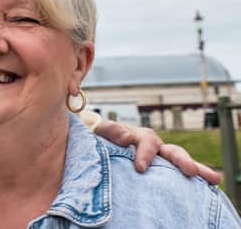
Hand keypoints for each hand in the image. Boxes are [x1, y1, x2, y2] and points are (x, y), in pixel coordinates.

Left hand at [94, 120, 221, 184]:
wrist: (106, 143)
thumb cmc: (106, 138)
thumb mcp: (105, 131)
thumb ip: (114, 131)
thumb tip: (127, 137)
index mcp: (142, 136)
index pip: (147, 143)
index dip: (145, 154)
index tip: (140, 168)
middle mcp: (157, 147)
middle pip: (173, 151)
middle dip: (182, 160)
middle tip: (190, 171)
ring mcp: (163, 159)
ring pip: (182, 162)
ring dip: (198, 169)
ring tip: (214, 179)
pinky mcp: (165, 171)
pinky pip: (180, 176)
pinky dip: (195, 181)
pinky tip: (209, 189)